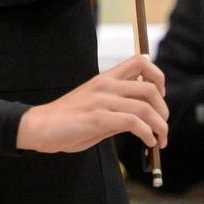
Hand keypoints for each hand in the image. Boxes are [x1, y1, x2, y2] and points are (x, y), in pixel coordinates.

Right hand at [16, 54, 167, 153]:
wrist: (40, 126)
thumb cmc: (67, 120)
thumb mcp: (96, 107)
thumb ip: (118, 108)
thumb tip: (143, 119)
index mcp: (105, 78)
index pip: (140, 61)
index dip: (157, 77)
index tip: (160, 95)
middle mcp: (106, 85)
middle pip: (149, 88)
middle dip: (163, 110)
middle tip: (163, 127)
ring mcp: (102, 100)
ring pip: (145, 107)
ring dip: (160, 126)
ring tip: (160, 140)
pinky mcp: (98, 118)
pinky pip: (133, 123)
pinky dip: (147, 134)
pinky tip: (147, 142)